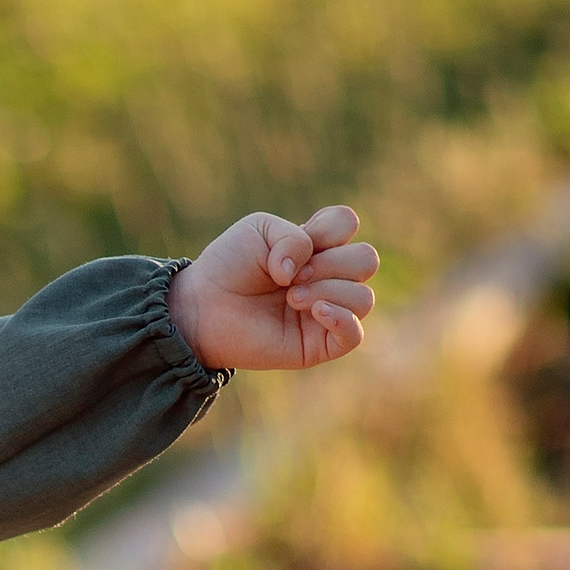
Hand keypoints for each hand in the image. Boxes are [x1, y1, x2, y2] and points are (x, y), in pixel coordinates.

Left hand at [168, 207, 375, 372]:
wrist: (202, 307)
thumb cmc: (229, 266)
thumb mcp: (259, 229)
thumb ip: (292, 235)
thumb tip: (304, 271)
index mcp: (317, 245)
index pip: (348, 224)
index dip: (329, 229)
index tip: (293, 244)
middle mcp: (328, 277)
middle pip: (366, 259)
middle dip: (330, 263)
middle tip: (288, 277)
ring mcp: (326, 311)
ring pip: (363, 298)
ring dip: (328, 291)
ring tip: (290, 298)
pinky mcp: (318, 345)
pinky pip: (354, 336)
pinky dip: (342, 320)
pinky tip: (315, 312)